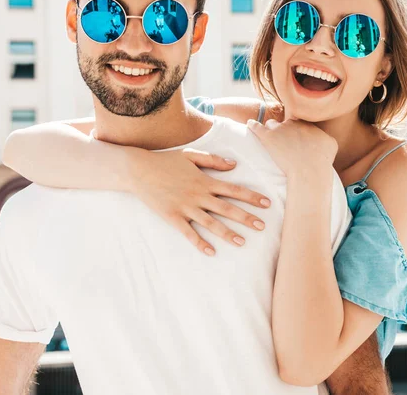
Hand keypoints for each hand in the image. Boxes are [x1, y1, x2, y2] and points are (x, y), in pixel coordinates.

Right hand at [127, 148, 271, 255]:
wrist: (139, 170)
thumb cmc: (165, 161)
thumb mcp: (190, 155)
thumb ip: (213, 160)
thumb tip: (234, 165)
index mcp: (204, 180)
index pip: (234, 189)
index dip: (251, 197)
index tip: (267, 204)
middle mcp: (198, 195)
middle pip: (227, 208)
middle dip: (246, 218)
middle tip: (262, 226)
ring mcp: (185, 207)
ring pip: (211, 223)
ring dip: (227, 233)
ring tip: (242, 242)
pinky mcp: (173, 217)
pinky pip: (189, 232)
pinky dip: (200, 242)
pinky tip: (211, 252)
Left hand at [247, 118, 337, 175]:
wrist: (309, 169)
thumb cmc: (322, 160)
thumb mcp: (331, 145)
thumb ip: (325, 137)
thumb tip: (323, 138)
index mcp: (307, 124)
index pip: (298, 123)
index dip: (296, 131)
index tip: (295, 139)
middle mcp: (293, 123)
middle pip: (285, 123)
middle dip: (284, 130)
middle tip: (283, 142)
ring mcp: (280, 129)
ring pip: (271, 124)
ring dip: (270, 130)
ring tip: (268, 137)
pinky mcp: (268, 137)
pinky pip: (256, 127)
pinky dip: (253, 125)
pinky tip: (249, 124)